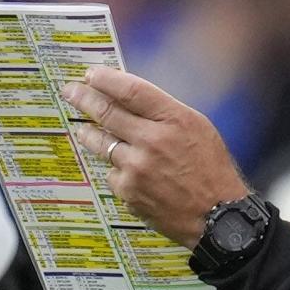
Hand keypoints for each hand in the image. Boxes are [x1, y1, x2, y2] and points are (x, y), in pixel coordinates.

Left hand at [61, 67, 249, 248]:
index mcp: (174, 120)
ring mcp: (137, 168)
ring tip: (83, 128)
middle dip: (85, 98)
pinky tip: (126, 169)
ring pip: (101, 143)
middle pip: (108, 112)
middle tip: (72, 91)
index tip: (91, 74)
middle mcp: (152, 140)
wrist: (218, 215)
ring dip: (89, 132)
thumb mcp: (199, 128)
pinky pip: (112, 172)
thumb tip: (133, 101)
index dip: (106, 79)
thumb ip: (166, 114)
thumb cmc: (212, 169)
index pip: (131, 91)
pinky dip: (116, 167)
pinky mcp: (128, 192)